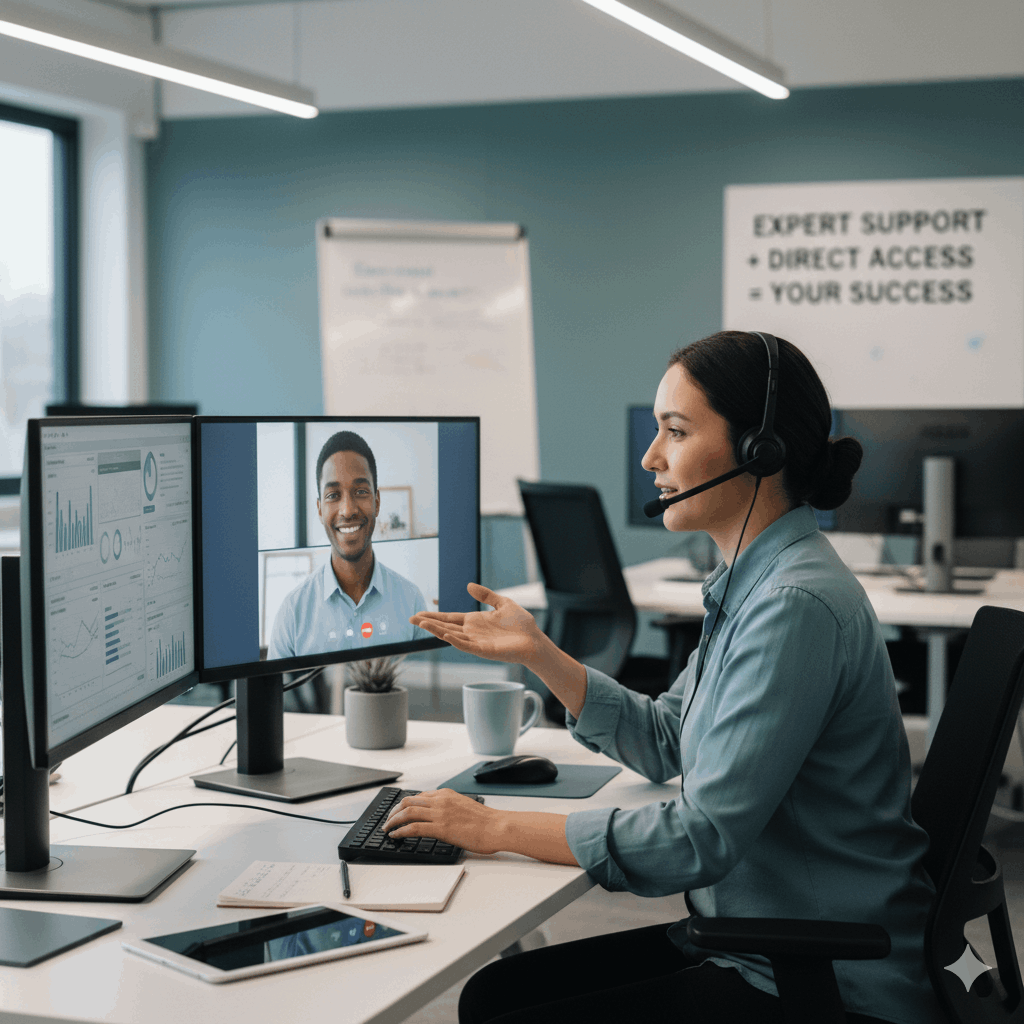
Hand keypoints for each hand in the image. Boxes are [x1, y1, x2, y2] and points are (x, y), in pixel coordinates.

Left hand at [381, 789, 504, 855]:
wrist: (497, 827)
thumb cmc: (486, 821)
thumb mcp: (465, 806)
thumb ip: (450, 808)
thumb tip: (440, 817)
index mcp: (447, 794)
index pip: (419, 796)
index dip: (405, 804)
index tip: (399, 812)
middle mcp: (441, 800)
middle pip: (408, 801)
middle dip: (394, 811)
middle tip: (388, 820)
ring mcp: (440, 813)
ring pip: (408, 812)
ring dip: (393, 820)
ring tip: (387, 828)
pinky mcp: (441, 828)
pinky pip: (414, 827)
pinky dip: (401, 831)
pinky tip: (396, 836)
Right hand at [410, 582, 548, 666]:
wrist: (534, 640)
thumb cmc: (521, 624)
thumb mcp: (503, 603)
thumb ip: (486, 595)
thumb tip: (468, 585)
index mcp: (475, 621)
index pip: (450, 618)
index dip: (434, 615)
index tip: (419, 613)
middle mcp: (472, 632)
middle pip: (445, 626)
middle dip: (428, 622)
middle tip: (411, 618)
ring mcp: (476, 642)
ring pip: (451, 636)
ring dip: (436, 630)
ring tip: (421, 623)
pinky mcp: (483, 650)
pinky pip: (465, 645)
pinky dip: (454, 640)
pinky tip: (443, 635)